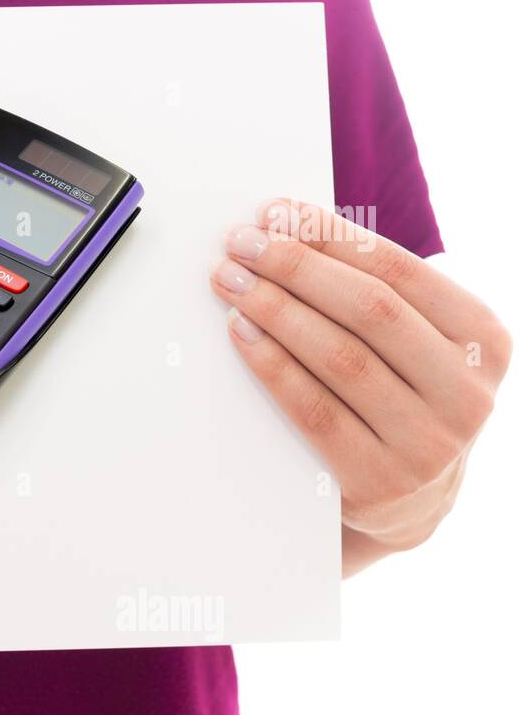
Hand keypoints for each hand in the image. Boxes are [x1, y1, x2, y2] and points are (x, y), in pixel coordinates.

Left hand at [210, 200, 509, 576]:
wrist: (408, 502)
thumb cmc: (399, 398)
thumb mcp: (415, 346)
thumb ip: (375, 294)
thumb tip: (289, 224)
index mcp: (482, 342)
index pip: (400, 271)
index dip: (332, 237)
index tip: (276, 212)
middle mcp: (466, 393)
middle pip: (370, 311)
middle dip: (297, 268)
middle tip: (241, 243)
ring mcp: (428, 444)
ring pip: (340, 358)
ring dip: (276, 311)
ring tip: (231, 282)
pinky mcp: (379, 483)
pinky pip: (314, 411)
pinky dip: (272, 365)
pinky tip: (241, 334)